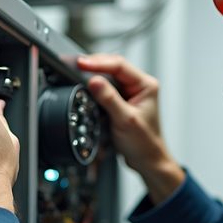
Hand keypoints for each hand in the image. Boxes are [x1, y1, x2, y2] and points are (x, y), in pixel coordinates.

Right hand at [77, 54, 184, 204]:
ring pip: (108, 76)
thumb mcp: (125, 120)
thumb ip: (109, 99)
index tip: (82, 63)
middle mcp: (139, 85)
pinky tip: (87, 86)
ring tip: (78, 72)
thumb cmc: (144, 143)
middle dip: (94, 65)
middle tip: (75, 65)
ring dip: (94, 75)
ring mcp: (130, 92)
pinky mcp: (122, 100)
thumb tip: (94, 81)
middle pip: (113, 67)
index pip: (119, 65)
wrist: (147, 160)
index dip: (98, 62)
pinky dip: (96, 87)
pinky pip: (106, 88)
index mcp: (146, 85)